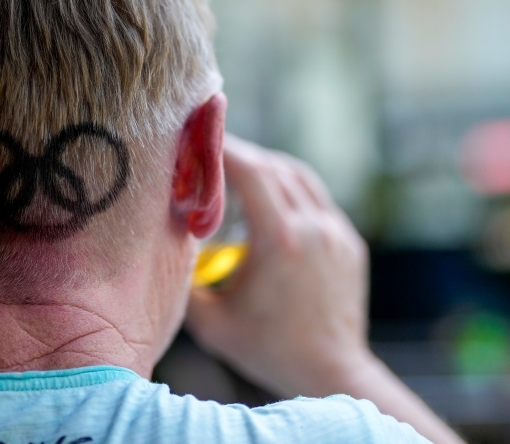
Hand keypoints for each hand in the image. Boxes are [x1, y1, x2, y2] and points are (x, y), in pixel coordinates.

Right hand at [186, 134, 372, 398]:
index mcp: (280, 239)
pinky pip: (317, 200)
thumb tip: (161, 242)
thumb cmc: (265, 350)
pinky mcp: (348, 242)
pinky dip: (290, 190)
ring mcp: (336, 232)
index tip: (198, 137)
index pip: (250, 170)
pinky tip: (270, 202)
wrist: (329, 372)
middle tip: (210, 152)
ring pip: (299, 176)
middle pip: (273, 166)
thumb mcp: (210, 322)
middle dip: (241, 154)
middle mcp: (313, 227)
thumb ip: (184, 279)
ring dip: (267, 167)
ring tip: (239, 172)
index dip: (222, 149)